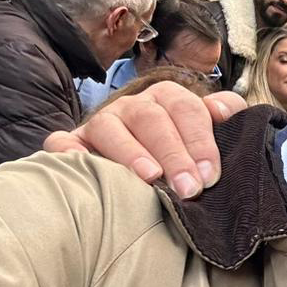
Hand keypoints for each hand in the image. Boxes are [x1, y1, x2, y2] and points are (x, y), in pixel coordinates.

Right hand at [43, 82, 247, 196]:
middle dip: (173, 153)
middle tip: (188, 188)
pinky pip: (62, 142)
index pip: (186, 110)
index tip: (210, 175)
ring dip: (130, 151)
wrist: (142, 161)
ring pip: (109, 127)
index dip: (200, 141)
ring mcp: (100, 123)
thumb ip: (223, 114)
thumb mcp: (206, 130)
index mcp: (167, 98)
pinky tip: (82, 165)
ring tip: (149, 177)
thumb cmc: (180, 150)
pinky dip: (68, 151)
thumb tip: (222, 110)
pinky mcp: (73, 143)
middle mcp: (132, 107)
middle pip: (151, 119)